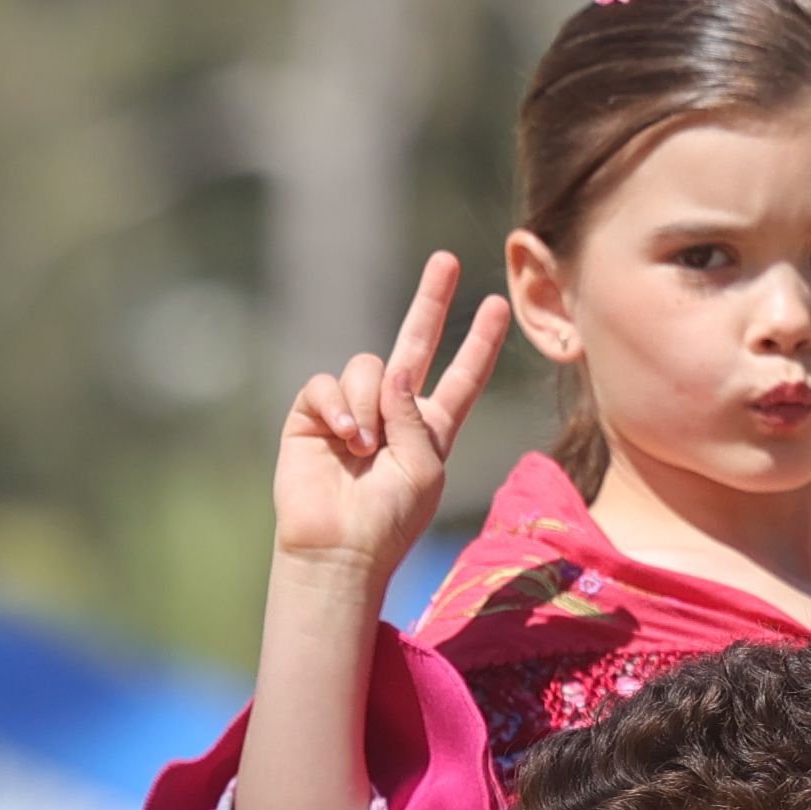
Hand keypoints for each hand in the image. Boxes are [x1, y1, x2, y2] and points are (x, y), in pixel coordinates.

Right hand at [271, 253, 509, 588]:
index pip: (461, 378)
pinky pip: (326, 385)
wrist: (340, 549)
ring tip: (364, 447)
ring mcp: (352, 410)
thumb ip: (416, 416)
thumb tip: (391, 371)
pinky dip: (338, 407)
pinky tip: (345, 439)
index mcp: (431, 428)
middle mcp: (393, 411)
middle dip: (430, 301)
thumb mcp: (423, 468)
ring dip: (368, 404)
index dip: (479, 344)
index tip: (497, 305)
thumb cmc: (390, 520)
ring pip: (366, 367)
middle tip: (446, 259)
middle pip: (414, 343)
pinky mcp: (313, 415)